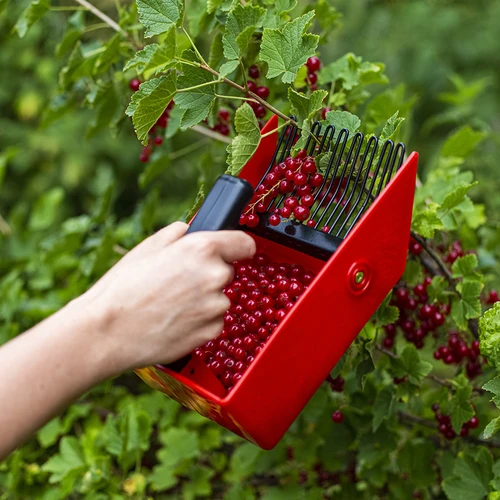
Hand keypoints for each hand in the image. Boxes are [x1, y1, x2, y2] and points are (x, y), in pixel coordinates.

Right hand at [78, 222, 255, 374]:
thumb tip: (188, 230)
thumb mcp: (147, 248)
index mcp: (201, 249)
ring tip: (171, 305)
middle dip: (209, 275)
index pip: (245, 243)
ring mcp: (215, 306)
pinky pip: (213, 321)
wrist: (108, 332)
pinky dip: (200, 321)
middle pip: (227, 271)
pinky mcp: (211, 331)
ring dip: (204, 300)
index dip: (237, 247)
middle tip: (179, 283)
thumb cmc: (122, 289)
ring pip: (219, 298)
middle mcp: (215, 275)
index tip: (234, 251)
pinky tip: (175, 320)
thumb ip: (176, 234)